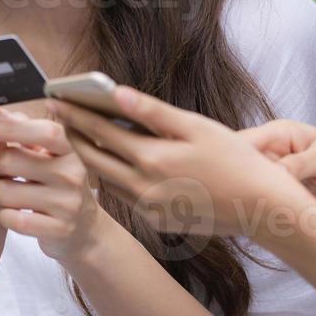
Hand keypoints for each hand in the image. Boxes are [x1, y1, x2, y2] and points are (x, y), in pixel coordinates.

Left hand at [0, 107, 117, 266]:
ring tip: (14, 196)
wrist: (84, 228)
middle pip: (10, 160)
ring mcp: (68, 203)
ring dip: (0, 195)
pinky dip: (5, 216)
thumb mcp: (47, 157)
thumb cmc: (56, 185)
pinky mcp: (59, 229)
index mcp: (69, 150)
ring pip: (5, 192)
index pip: (43, 132)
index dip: (11, 128)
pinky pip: (11, 218)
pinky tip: (16, 214)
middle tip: (6, 174)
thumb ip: (20, 137)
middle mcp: (72, 174)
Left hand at [51, 87, 313, 239]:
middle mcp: (144, 188)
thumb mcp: (197, 127)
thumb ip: (153, 112)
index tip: (55, 100)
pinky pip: (126, 197)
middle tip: (58, 118)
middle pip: (94, 160)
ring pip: (107, 181)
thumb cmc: (235, 160)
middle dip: (73, 137)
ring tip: (79, 138)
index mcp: (152, 159)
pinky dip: (114, 178)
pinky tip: (114, 165)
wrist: (260, 208)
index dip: (75, 115)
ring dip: (91, 159)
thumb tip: (117, 94)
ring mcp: (149, 209)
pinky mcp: (157, 221)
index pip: (100, 133)